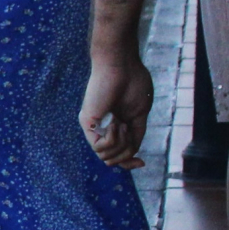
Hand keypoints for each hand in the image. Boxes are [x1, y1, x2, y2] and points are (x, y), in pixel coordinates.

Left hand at [80, 53, 154, 168]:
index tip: (142, 163)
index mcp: (114, 126)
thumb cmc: (133, 84)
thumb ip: (134, 137)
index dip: (128, 163)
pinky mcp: (87, 122)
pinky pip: (99, 147)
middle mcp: (100, 128)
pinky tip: (115, 124)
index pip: (116, 153)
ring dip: (120, 144)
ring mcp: (92, 126)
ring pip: (105, 156)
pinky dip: (112, 140)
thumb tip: (132, 156)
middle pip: (112, 158)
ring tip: (121, 123)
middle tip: (128, 128)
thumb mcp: (139, 117)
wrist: (122, 66)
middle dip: (126, 153)